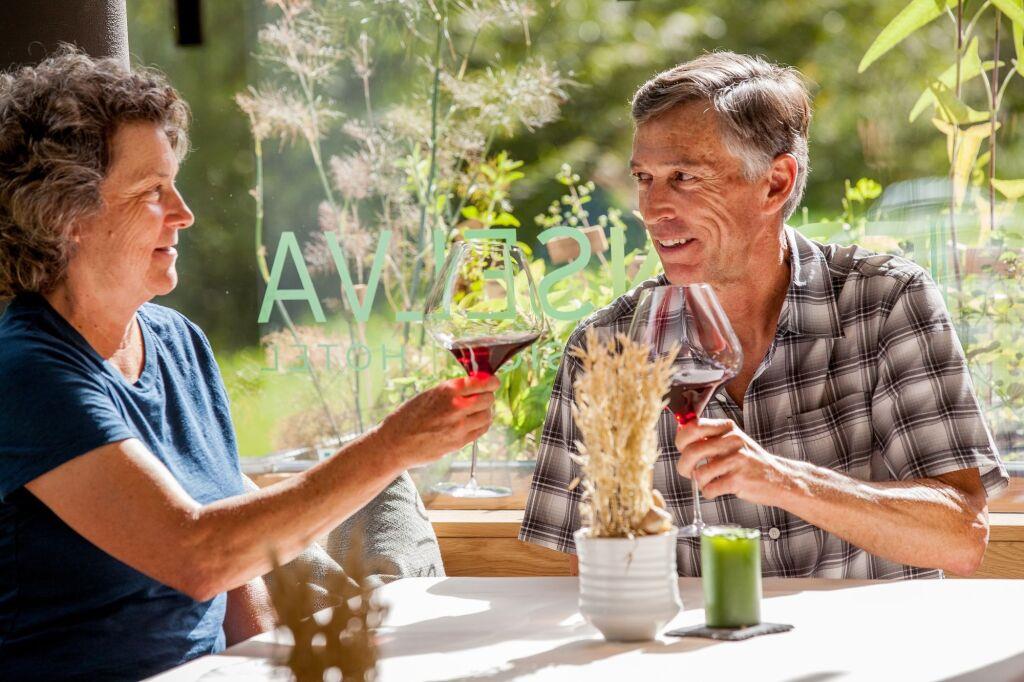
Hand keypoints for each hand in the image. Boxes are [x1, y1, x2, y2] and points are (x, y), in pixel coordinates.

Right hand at [378, 372, 499, 468]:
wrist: (396, 442)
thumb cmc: (409, 416)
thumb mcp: (429, 394)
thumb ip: (453, 390)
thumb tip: (476, 385)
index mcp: (447, 391)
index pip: (482, 383)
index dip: (491, 381)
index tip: (493, 381)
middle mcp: (456, 407)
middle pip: (488, 399)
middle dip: (487, 396)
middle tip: (483, 396)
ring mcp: (459, 427)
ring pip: (487, 415)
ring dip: (485, 411)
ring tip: (477, 410)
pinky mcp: (459, 442)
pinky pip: (481, 430)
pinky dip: (482, 424)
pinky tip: (474, 422)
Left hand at [674, 418, 798, 506]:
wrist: (780, 478)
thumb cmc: (750, 462)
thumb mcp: (732, 441)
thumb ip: (709, 438)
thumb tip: (681, 436)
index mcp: (727, 428)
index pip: (693, 426)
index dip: (681, 440)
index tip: (683, 449)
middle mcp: (732, 440)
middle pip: (690, 451)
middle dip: (684, 466)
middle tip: (687, 472)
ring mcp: (737, 460)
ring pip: (698, 473)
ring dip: (699, 482)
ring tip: (709, 482)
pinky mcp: (739, 480)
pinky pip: (709, 489)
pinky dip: (709, 493)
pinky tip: (718, 489)